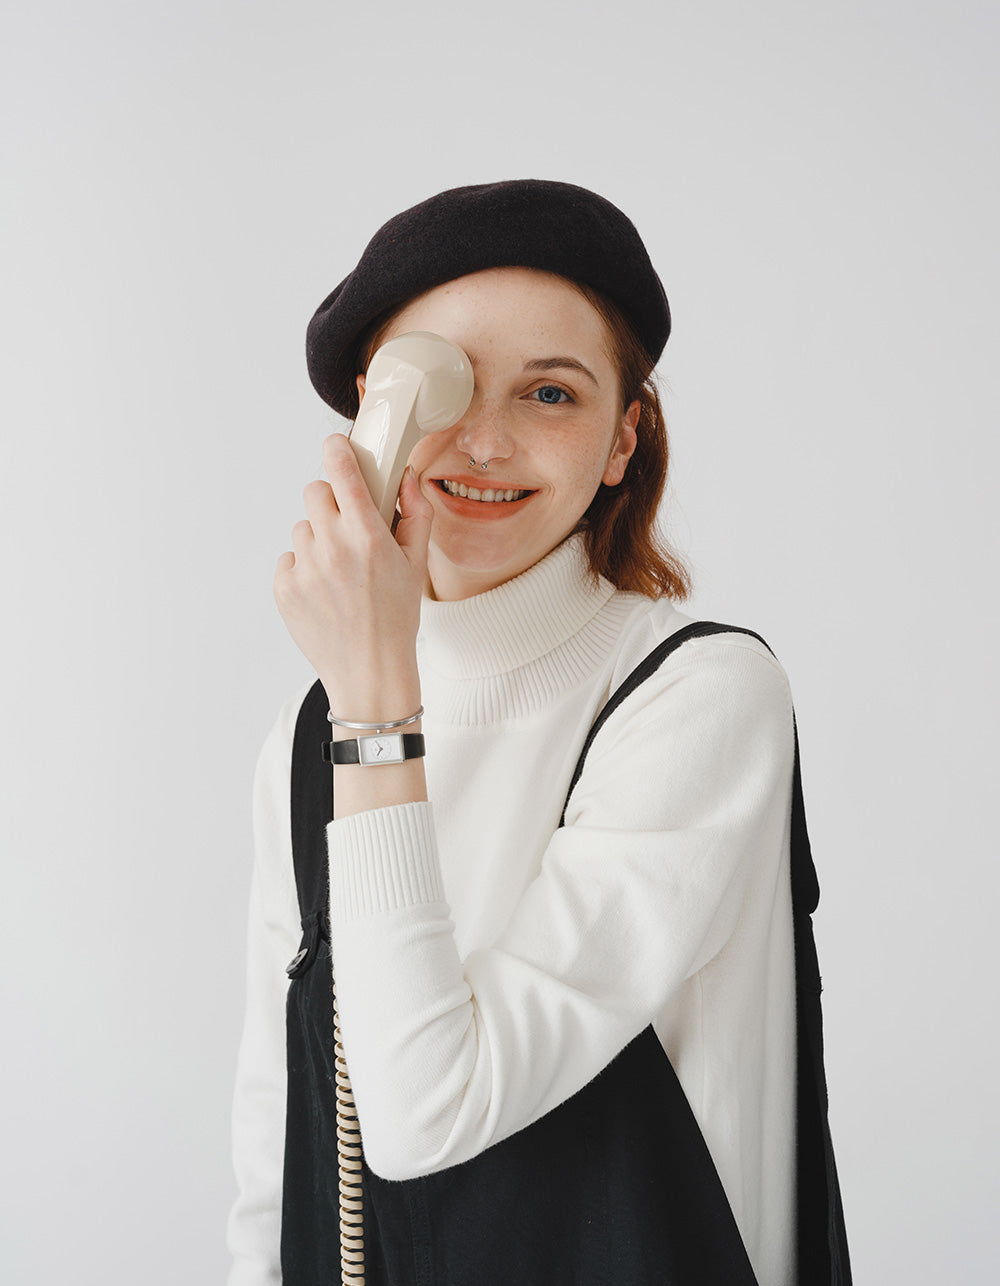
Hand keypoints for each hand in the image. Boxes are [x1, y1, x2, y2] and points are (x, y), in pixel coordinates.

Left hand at [273, 433, 432, 719]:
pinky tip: (325, 593)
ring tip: (339, 573)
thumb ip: (416, 514)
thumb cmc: (396, 619)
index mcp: (367, 535)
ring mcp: (304, 567)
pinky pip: (289, 560)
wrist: (369, 671)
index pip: (341, 470)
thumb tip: (405, 477)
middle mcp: (331, 546)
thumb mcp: (416, 564)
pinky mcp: (284, 588)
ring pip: (302, 529)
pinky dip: (304, 570)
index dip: (337, 450)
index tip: (337, 446)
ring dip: (318, 541)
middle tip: (346, 528)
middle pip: (314, 492)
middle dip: (331, 503)